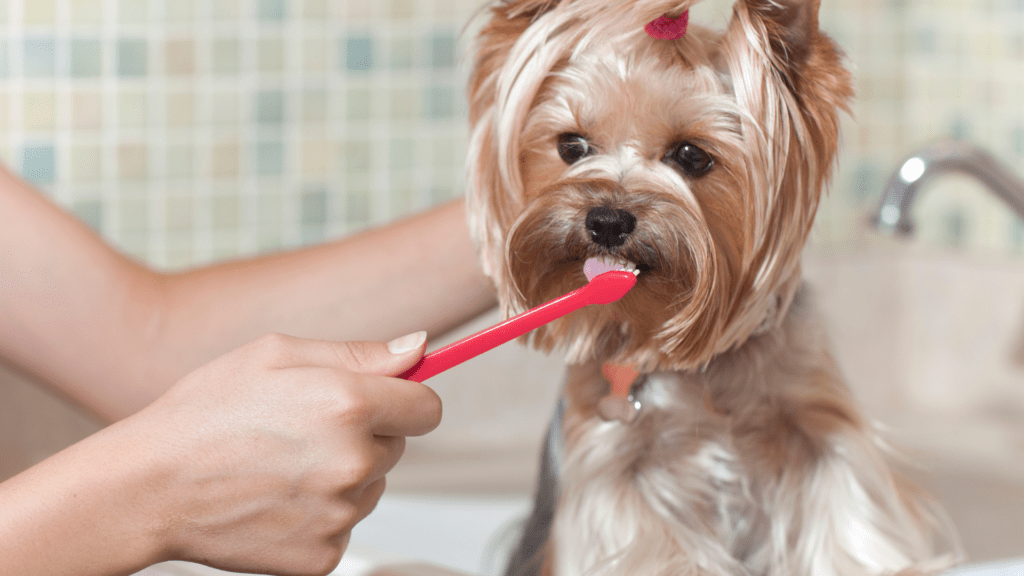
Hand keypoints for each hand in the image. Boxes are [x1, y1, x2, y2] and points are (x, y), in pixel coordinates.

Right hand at [127, 331, 436, 574]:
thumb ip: (360, 353)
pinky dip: (322, 513)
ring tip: (284, 463)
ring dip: (346, 474)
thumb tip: (418, 348)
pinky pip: (345, 524)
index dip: (407, 400)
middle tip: (307, 428)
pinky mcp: (322, 555)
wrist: (149, 486)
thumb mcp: (278, 354)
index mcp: (349, 404)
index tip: (387, 400)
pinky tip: (278, 496)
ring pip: (372, 486)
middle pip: (399, 447)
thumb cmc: (206, 412)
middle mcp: (353, 462)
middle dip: (368, 434)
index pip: (428, 408)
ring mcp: (339, 514)